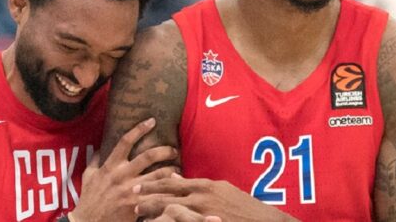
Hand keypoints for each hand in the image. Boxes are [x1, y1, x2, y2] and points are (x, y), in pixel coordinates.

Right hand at [70, 118, 177, 221]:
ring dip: (172, 171)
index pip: (125, 141)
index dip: (139, 129)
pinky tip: (176, 190)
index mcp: (111, 166)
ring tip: (178, 169)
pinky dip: (169, 192)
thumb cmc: (88, 200)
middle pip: (148, 156)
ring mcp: (131, 190)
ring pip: (158, 175)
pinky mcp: (137, 205)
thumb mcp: (88, 177)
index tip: (152, 121)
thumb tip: (99, 148)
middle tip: (174, 150)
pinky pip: (158, 196)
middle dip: (164, 150)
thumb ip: (94, 161)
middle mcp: (122, 175)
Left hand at [134, 174, 297, 221]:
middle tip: (132, 200)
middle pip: (168, 197)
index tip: (138, 185)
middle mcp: (201, 197)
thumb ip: (196, 184)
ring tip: (139, 216)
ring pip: (172, 212)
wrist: (263, 221)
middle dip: (148, 198)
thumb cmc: (241, 205)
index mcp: (203, 185)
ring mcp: (203, 213)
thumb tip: (175, 178)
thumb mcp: (219, 189)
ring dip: (154, 215)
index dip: (153, 184)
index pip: (172, 183)